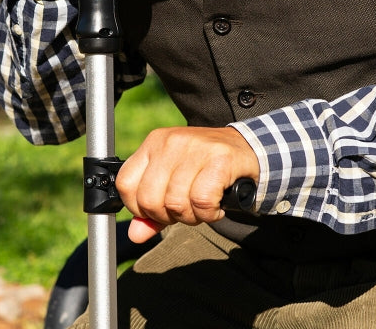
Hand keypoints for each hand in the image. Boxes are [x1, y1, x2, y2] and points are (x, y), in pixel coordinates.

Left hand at [115, 126, 259, 242]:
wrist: (250, 150)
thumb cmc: (207, 168)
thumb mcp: (174, 183)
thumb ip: (152, 210)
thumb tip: (135, 235)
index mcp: (154, 143)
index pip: (126, 184)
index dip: (139, 208)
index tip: (159, 211)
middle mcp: (170, 142)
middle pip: (149, 198)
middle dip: (168, 216)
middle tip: (187, 210)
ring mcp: (194, 147)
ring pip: (176, 202)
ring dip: (192, 216)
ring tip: (204, 206)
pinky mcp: (218, 158)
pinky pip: (201, 201)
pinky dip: (210, 213)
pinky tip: (217, 206)